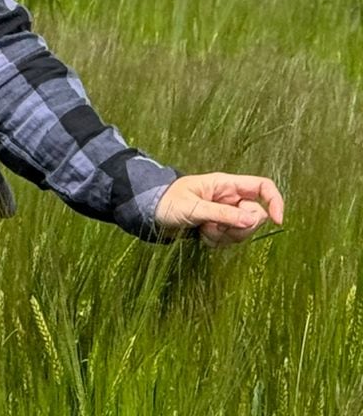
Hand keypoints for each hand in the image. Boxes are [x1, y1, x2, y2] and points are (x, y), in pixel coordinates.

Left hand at [154, 173, 284, 246]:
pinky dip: (217, 242)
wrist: (149, 214)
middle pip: (256, 216)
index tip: (277, 221)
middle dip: (240, 227)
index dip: (275, 202)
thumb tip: (254, 221)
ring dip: (225, 236)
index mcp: (226, 184)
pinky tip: (201, 235)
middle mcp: (230, 198)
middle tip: (216, 227)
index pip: (262, 187)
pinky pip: (230, 240)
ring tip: (203, 229)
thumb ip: (223, 214)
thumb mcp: (193, 207)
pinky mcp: (219, 227)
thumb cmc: (167, 202)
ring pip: (243, 231)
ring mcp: (225, 214)